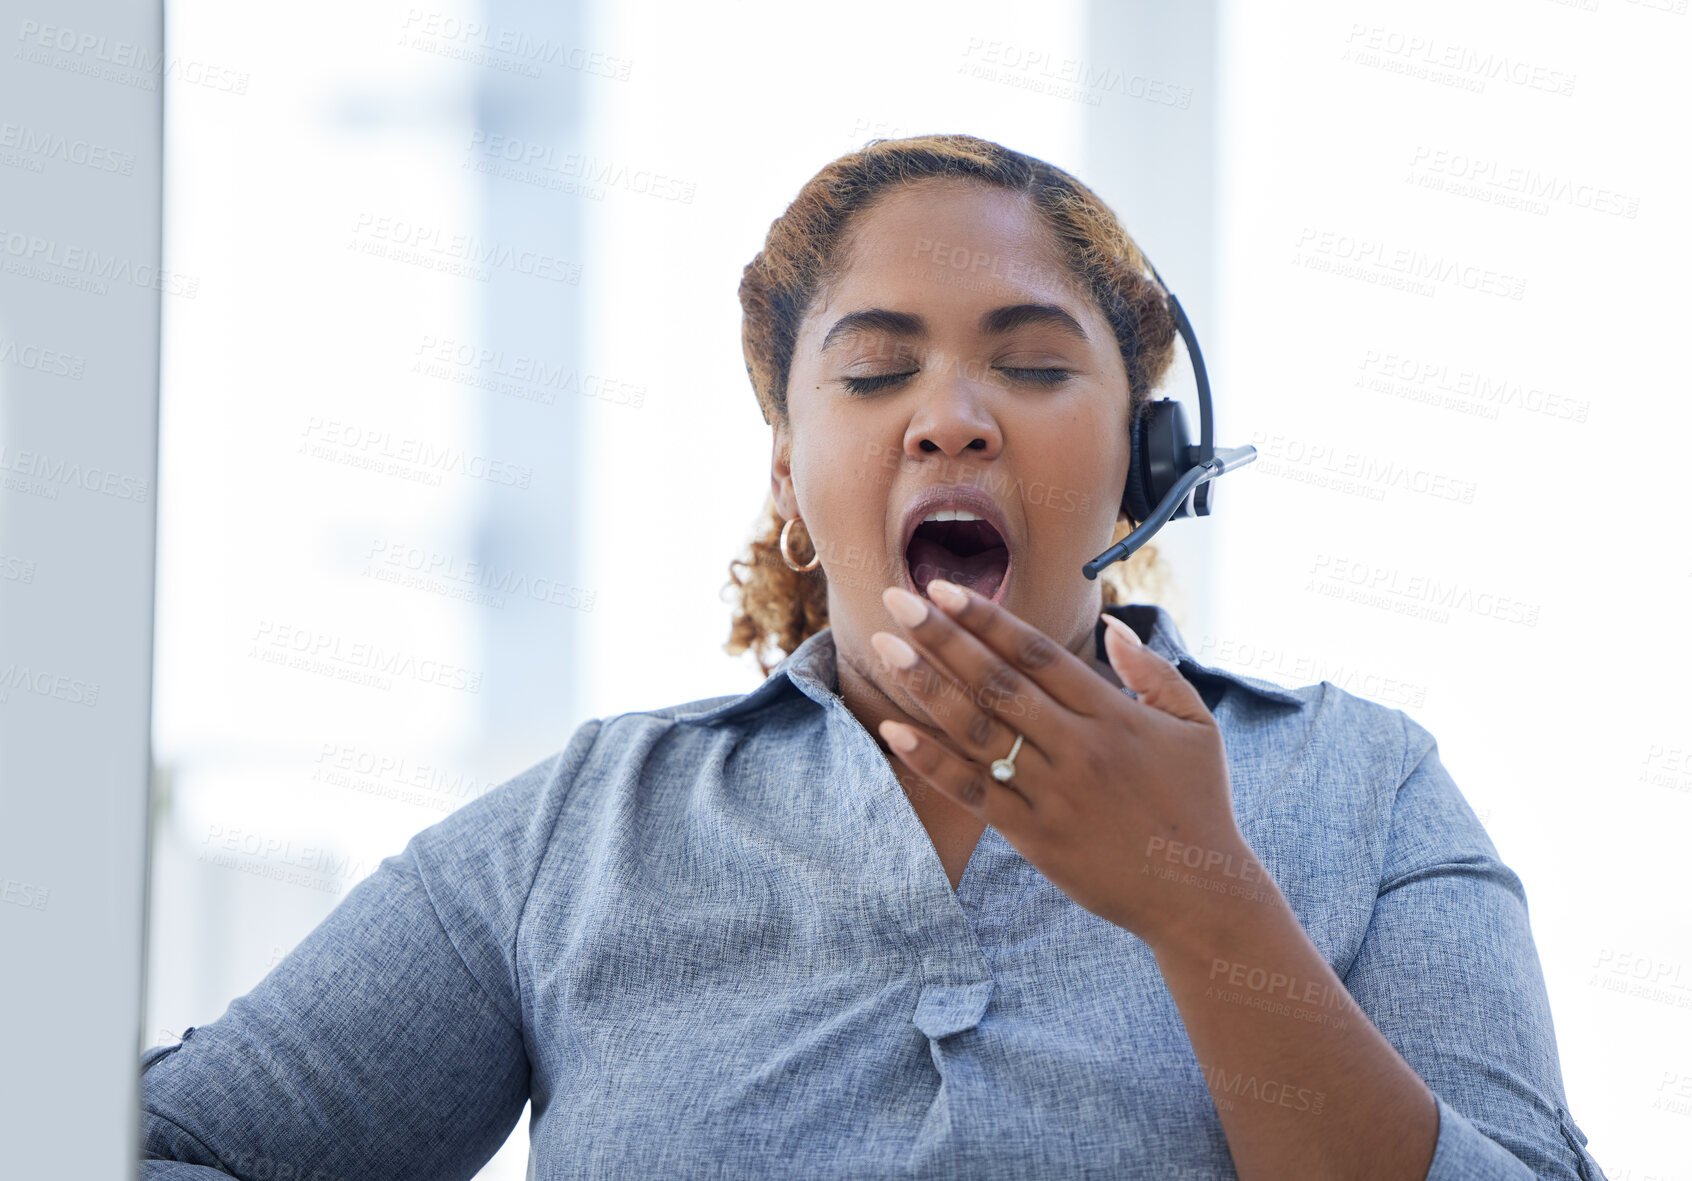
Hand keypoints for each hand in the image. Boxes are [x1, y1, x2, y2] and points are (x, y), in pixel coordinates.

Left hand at [870, 579, 1263, 950]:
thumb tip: (1110, 624)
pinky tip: (893, 731)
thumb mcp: (1196, 727)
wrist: (1200, 895)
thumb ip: (1153, 671)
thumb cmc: (1199, 804)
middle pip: (996, 681)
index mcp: (1113, 714)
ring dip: (927, 686)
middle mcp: (1077, 747)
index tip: (943, 589)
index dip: (987, 618)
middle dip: (942, 637)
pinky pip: (973, 791)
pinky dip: (931, 761)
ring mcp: (1052, 793)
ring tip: (886, 648)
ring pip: (977, 729)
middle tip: (896, 600)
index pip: (1036, 654)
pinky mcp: (1034, 836)